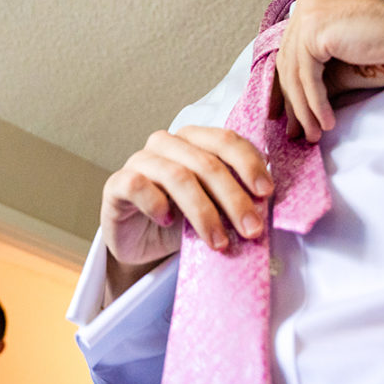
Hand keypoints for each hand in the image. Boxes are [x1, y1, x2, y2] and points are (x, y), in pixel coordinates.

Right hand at [100, 125, 273, 302]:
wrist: (140, 242)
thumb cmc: (179, 219)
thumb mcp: (213, 207)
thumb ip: (234, 197)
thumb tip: (266, 205)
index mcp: (194, 140)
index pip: (225, 140)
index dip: (249, 164)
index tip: (266, 193)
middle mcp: (167, 144)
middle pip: (206, 162)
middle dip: (234, 198)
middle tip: (251, 229)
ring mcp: (140, 160)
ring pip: (178, 176)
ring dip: (204, 212)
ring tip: (219, 241)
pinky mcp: (117, 183)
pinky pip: (138, 185)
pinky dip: (157, 203)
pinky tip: (168, 222)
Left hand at [274, 0, 383, 141]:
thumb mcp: (340, 67)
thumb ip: (314, 79)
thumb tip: (292, 109)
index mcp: (311, 4)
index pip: (288, 52)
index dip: (283, 87)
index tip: (281, 114)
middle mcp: (306, 3)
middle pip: (288, 62)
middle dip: (292, 102)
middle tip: (295, 131)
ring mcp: (308, 12)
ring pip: (295, 71)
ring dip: (304, 108)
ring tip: (313, 134)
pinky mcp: (314, 28)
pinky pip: (308, 75)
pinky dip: (315, 102)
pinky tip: (326, 121)